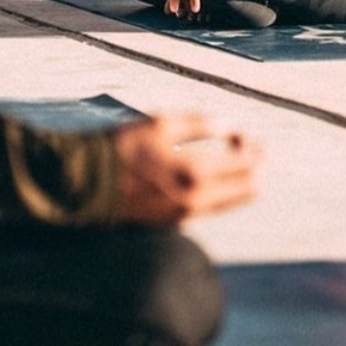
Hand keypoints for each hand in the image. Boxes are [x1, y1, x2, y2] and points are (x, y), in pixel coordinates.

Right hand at [112, 114, 260, 224]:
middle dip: (256, 167)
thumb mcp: (161, 123)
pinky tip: (217, 176)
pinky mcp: (176, 221)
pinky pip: (213, 208)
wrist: (89, 183)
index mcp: (195, 173)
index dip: (253, 147)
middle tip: (256, 150)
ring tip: (241, 161)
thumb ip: (201, 123)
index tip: (245, 135)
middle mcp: (196, 200)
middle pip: (248, 188)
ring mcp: (187, 214)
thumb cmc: (124, 147)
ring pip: (233, 202)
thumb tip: (231, 126)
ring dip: (243, 181)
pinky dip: (224, 192)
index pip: (245, 165)